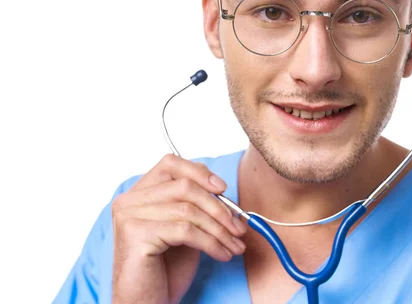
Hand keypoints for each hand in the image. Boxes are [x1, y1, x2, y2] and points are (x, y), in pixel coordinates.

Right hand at [111, 154, 246, 303]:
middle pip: (184, 186)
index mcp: (138, 193)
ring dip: (220, 229)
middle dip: (219, 207)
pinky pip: (186, 231)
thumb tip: (224, 191)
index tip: (224, 189)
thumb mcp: (184, 228)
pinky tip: (222, 255)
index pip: (171, 164)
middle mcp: (129, 200)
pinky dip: (212, 243)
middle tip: (239, 226)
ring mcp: (129, 216)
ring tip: (234, 245)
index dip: (200, 172)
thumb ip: (195, 205)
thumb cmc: (165, 268)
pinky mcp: (136, 234)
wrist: (145, 302)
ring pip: (189, 210)